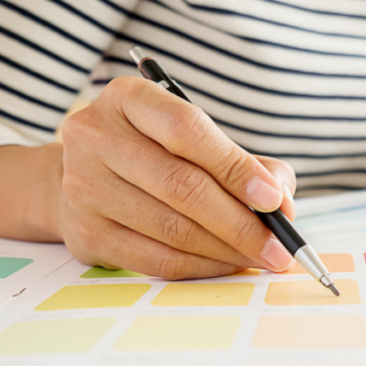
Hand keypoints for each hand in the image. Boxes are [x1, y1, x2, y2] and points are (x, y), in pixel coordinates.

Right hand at [56, 77, 296, 278]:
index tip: (273, 199)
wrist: (90, 177)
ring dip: (227, 250)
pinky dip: (201, 267)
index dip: (235, 167)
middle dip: (240, 223)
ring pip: (171, 228)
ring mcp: (83, 186)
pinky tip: (228, 264)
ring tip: (260, 257)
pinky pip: (155, 260)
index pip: (187, 130)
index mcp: (129, 98)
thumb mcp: (199, 139)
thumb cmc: (160, 154)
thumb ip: (248, 164)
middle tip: (279, 245)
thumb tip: (282, 204)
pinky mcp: (85, 233)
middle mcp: (96, 137)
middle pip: (181, 186)